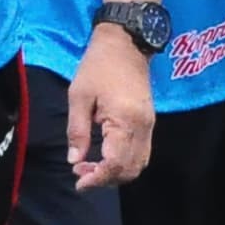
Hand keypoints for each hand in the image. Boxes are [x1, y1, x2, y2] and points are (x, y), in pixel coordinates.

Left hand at [67, 28, 154, 187]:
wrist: (125, 43)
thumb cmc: (98, 66)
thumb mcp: (78, 95)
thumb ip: (76, 130)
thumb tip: (75, 161)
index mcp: (125, 120)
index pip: (116, 163)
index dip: (97, 178)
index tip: (79, 181)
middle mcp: (142, 127)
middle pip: (130, 169)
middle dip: (105, 179)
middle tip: (80, 173)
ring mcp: (149, 126)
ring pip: (138, 164)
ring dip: (116, 173)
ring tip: (90, 167)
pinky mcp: (149, 123)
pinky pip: (141, 153)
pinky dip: (124, 163)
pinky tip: (105, 157)